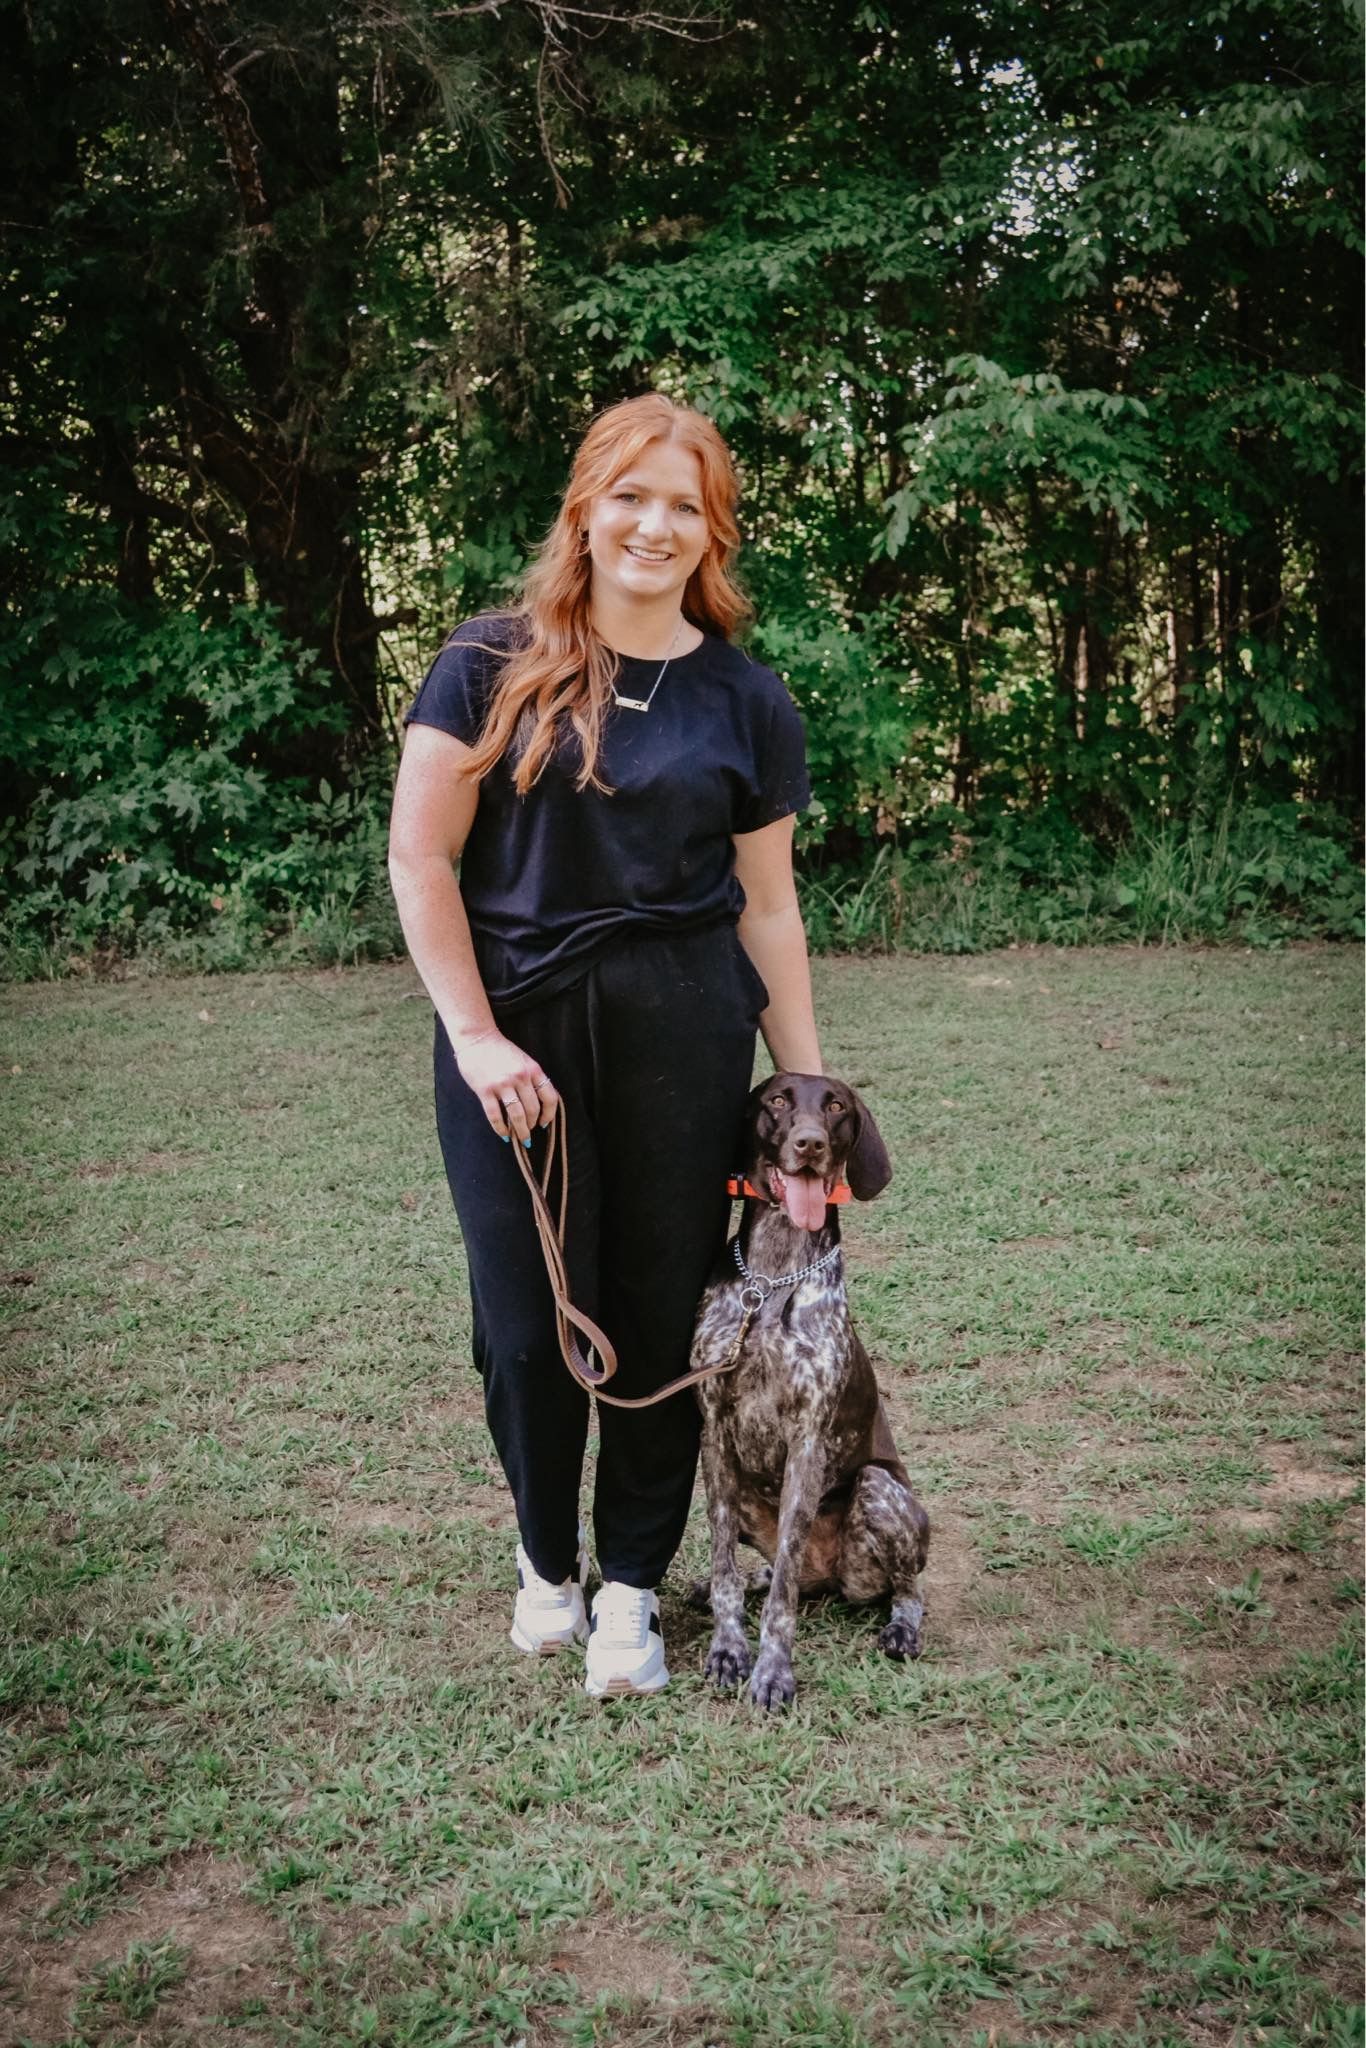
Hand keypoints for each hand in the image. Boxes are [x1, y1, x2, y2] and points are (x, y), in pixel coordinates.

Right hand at [452, 1029, 558, 1145]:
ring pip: (517, 1115)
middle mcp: (520, 1077)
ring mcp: (502, 1084)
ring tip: (519, 1139)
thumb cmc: (501, 1050)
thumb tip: (539, 1104)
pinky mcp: (485, 1090)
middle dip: (531, 1125)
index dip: (549, 1114)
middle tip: (528, 1134)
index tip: (544, 1123)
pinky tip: (503, 1134)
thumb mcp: (524, 1060)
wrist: (477, 1038)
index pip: (550, 1097)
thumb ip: (532, 1078)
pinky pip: (495, 1115)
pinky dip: (501, 1128)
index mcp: (533, 1070)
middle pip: (533, 1109)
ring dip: (520, 1131)